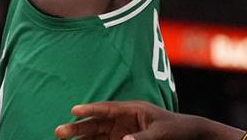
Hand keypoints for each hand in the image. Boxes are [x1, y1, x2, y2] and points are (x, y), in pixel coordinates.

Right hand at [55, 102, 202, 139]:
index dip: (90, 109)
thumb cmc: (177, 130)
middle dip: (78, 127)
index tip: (74, 110)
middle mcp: (124, 119)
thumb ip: (142, 138)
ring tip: (61, 139)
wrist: (188, 134)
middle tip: (58, 132)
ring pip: (96, 133)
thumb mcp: (161, 134)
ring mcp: (122, 130)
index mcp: (133, 110)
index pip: (108, 109)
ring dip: (80, 137)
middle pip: (97, 122)